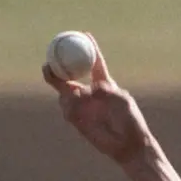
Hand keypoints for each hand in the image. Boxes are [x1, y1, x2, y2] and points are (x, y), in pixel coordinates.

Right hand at [42, 35, 150, 166]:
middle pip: (69, 73)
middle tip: (50, 61)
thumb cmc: (129, 121)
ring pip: (64, 90)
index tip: (84, 34)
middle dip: (57, 64)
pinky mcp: (77, 120)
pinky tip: (73, 108)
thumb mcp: (120, 100)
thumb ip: (104, 90)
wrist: (128, 145)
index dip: (89, 48)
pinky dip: (67, 106)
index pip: (94, 62)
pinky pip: (66, 109)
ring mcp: (82, 105)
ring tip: (68, 91)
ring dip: (61, 87)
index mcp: (103, 82)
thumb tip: (86, 90)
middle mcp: (90, 91)